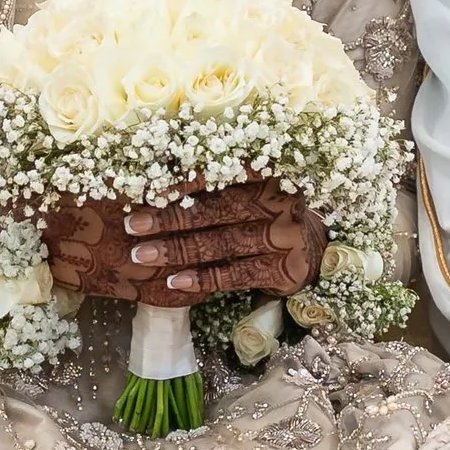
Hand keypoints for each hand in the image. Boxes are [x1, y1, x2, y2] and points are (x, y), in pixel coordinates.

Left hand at [47, 181, 324, 303]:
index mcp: (269, 171)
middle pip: (216, 210)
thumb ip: (218, 178)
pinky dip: (203, 278)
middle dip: (170, 218)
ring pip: (222, 244)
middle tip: (133, 224)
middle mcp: (279, 201)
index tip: (146, 189)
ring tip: (142, 254)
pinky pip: (236, 275)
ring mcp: (283, 237)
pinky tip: (174, 282)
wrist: (315, 246)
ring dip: (178, 250)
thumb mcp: (253, 185)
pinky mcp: (283, 269)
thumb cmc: (269, 210)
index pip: (220, 173)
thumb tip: (158, 167)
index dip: (182, 181)